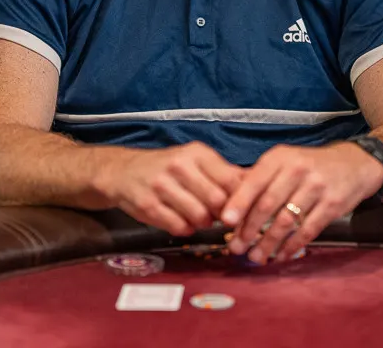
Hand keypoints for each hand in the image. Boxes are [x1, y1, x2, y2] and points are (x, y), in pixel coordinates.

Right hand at [95, 142, 244, 236]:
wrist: (123, 172)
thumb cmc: (168, 167)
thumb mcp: (196, 161)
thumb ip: (224, 173)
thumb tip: (259, 184)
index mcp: (197, 153)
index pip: (231, 181)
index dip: (240, 200)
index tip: (241, 209)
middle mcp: (179, 166)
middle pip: (218, 201)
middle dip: (222, 214)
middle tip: (219, 217)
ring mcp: (162, 186)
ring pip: (199, 217)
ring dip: (203, 223)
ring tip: (199, 217)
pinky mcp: (148, 205)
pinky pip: (178, 227)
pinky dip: (185, 229)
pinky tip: (181, 221)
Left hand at [221, 142, 382, 264]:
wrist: (354, 164)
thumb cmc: (309, 165)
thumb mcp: (285, 161)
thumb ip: (260, 179)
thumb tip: (228, 205)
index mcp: (280, 158)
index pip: (255, 181)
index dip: (239, 202)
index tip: (226, 221)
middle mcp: (298, 169)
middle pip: (268, 204)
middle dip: (249, 229)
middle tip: (236, 247)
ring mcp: (317, 187)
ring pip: (286, 221)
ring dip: (268, 243)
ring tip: (255, 257)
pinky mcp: (332, 205)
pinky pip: (307, 231)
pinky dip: (292, 246)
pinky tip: (281, 255)